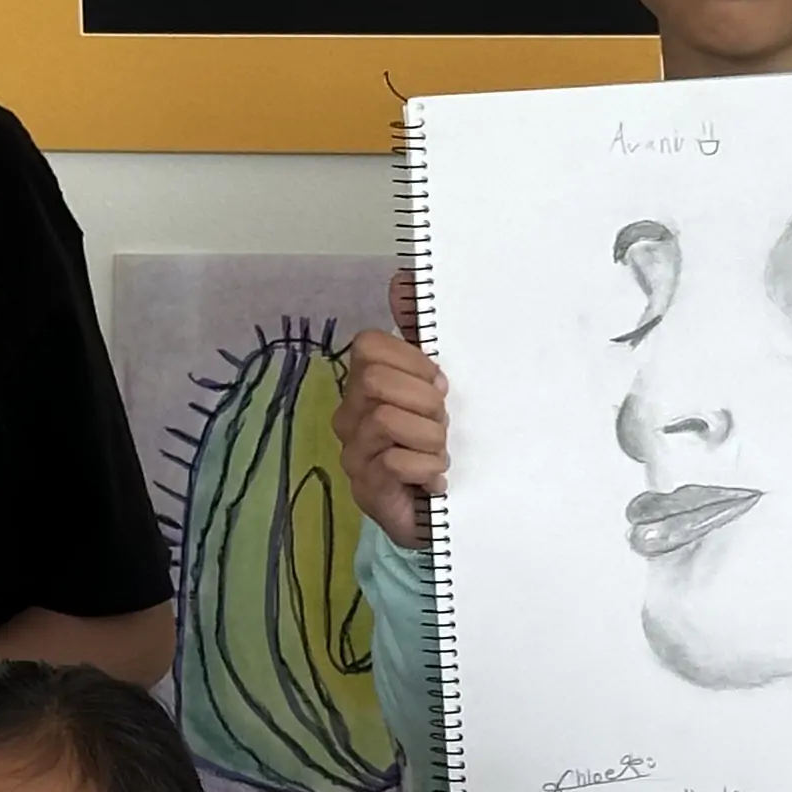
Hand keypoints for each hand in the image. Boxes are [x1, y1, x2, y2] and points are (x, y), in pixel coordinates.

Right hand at [332, 326, 448, 553]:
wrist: (440, 513)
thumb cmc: (436, 443)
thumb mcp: (434, 384)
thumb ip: (418, 332)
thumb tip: (403, 278)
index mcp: (363, 385)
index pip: (369, 346)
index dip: (412, 361)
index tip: (439, 386)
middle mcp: (349, 416)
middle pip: (378, 381)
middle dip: (424, 402)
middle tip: (441, 425)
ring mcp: (353, 454)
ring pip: (388, 421)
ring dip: (430, 439)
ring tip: (438, 455)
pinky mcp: (366, 489)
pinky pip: (394, 462)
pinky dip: (426, 468)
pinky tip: (434, 480)